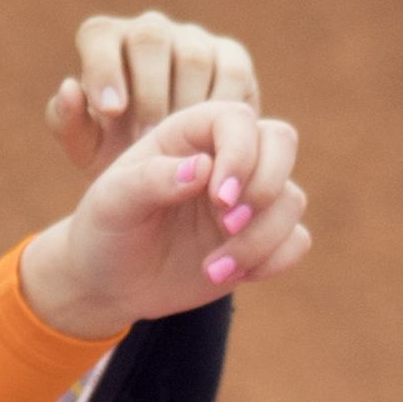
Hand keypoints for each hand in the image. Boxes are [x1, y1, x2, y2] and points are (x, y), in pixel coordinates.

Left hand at [18, 99, 307, 340]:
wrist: (110, 283)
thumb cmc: (106, 230)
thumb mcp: (113, 202)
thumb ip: (152, 179)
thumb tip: (203, 168)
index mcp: (188, 133)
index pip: (237, 118)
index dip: (240, 154)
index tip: (217, 198)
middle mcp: (225, 158)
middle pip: (282, 141)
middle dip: (265, 185)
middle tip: (227, 224)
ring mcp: (247, 199)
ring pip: (291, 199)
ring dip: (260, 239)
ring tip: (213, 270)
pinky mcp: (260, 239)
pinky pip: (296, 240)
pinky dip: (272, 261)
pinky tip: (228, 276)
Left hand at [48, 12, 258, 175]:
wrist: (173, 172)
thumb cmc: (118, 156)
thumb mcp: (87, 150)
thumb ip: (68, 123)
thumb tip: (69, 88)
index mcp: (107, 42)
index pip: (100, 37)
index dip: (104, 68)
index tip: (111, 111)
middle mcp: (150, 32)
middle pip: (149, 38)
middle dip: (148, 90)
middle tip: (147, 138)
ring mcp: (193, 41)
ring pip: (192, 54)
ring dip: (185, 102)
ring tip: (177, 146)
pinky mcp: (232, 59)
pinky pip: (231, 70)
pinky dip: (222, 105)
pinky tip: (214, 143)